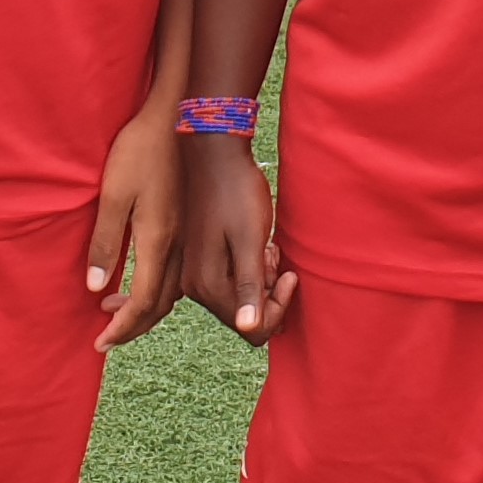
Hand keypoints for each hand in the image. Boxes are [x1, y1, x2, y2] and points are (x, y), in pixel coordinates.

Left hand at [86, 99, 186, 349]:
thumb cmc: (142, 149)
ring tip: (118, 310)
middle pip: (161, 304)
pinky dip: (162, 288)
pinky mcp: (192, 223)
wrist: (183, 117)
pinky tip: (147, 278)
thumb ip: (105, 241)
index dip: (122, 327)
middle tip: (108, 336)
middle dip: (134, 325)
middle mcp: (179, 244)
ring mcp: (189, 234)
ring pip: (174, 290)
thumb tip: (94, 287)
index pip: (142, 302)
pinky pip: (181, 272)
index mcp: (158, 240)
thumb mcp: (113, 193)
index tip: (100, 343)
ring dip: (147, 308)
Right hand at [181, 133, 297, 343]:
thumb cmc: (236, 191)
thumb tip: (251, 330)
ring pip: (237, 298)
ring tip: (266, 246)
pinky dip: (247, 268)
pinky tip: (256, 244)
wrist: (215, 152)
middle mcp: (193, 286)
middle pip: (242, 316)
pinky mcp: (198, 258)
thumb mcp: (250, 239)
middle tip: (274, 255)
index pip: (250, 327)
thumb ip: (250, 286)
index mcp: (206, 284)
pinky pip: (229, 280)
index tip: (289, 274)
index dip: (277, 307)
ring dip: (258, 280)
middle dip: (267, 293)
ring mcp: (193, 272)